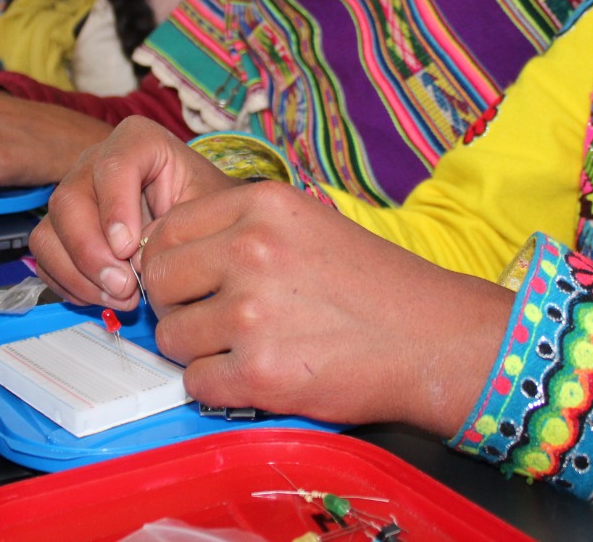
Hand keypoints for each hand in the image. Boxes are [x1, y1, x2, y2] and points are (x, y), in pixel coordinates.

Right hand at [31, 117, 237, 309]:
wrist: (199, 220)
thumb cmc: (208, 208)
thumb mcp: (211, 208)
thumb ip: (180, 226)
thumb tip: (138, 260)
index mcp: (138, 141)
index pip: (113, 165)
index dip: (116, 209)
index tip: (129, 248)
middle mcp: (96, 162)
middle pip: (69, 201)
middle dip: (91, 253)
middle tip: (125, 288)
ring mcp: (74, 194)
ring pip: (49, 233)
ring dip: (79, 276)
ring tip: (121, 299)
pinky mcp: (62, 228)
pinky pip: (45, 257)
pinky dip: (70, 284)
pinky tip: (104, 297)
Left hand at [139, 181, 511, 431]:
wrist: (433, 339)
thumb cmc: (372, 284)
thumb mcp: (305, 222)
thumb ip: (239, 228)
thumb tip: (165, 251)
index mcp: (260, 205)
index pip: (165, 231)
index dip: (169, 262)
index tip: (191, 282)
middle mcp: (250, 250)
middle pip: (158, 281)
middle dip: (176, 305)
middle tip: (212, 319)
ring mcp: (252, 312)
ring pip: (171, 336)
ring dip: (197, 350)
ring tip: (244, 347)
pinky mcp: (259, 373)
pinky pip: (195, 383)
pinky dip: (217, 387)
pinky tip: (255, 375)